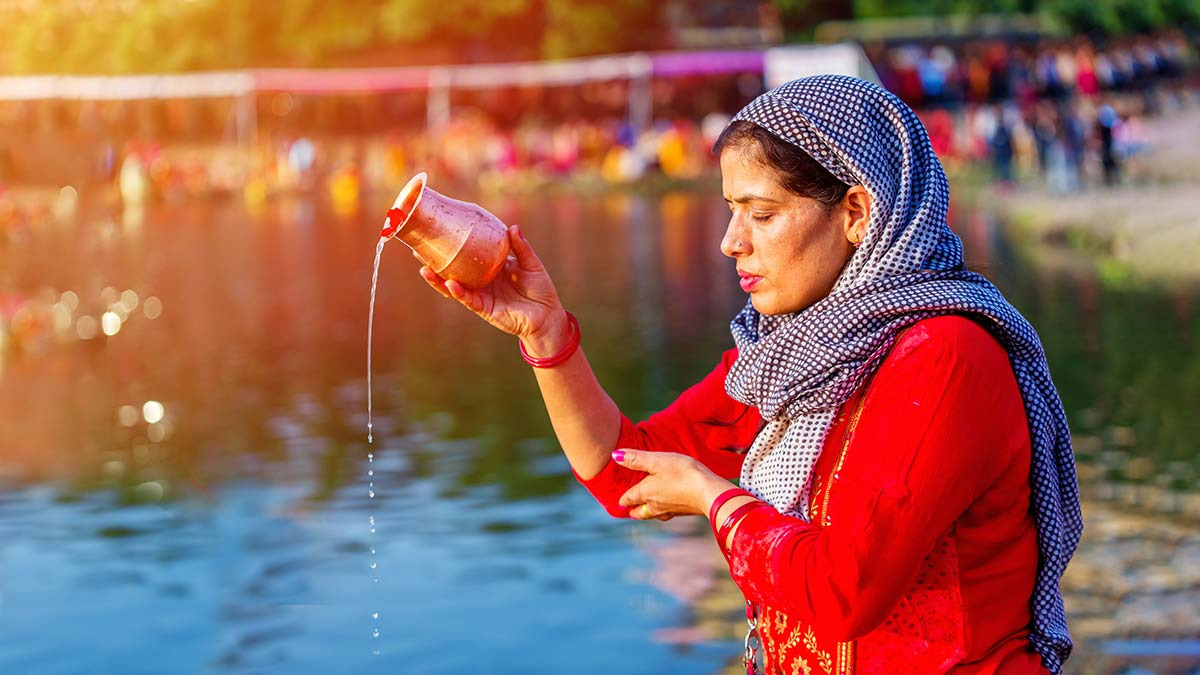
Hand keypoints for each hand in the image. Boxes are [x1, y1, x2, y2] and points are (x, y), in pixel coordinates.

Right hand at [416, 225, 566, 348]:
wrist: (547, 315)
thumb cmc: (540, 289)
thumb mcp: (530, 264)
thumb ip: (520, 248)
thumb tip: (512, 227)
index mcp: (489, 267)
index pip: (466, 254)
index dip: (452, 246)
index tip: (437, 233)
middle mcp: (481, 280)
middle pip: (453, 270)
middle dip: (435, 263)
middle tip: (417, 251)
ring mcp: (480, 295)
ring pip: (454, 287)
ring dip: (438, 280)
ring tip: (424, 269)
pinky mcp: (484, 309)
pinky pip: (469, 299)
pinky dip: (459, 292)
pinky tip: (450, 284)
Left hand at [613, 449, 730, 520]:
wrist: (710, 492)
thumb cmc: (682, 473)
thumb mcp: (657, 461)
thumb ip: (636, 458)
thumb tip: (614, 455)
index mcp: (646, 493)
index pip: (629, 499)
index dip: (623, 499)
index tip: (619, 501)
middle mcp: (655, 506)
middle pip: (639, 512)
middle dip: (634, 510)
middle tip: (629, 509)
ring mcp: (670, 511)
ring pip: (654, 515)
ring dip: (648, 512)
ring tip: (646, 509)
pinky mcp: (684, 512)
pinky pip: (668, 514)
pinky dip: (663, 511)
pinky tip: (669, 506)